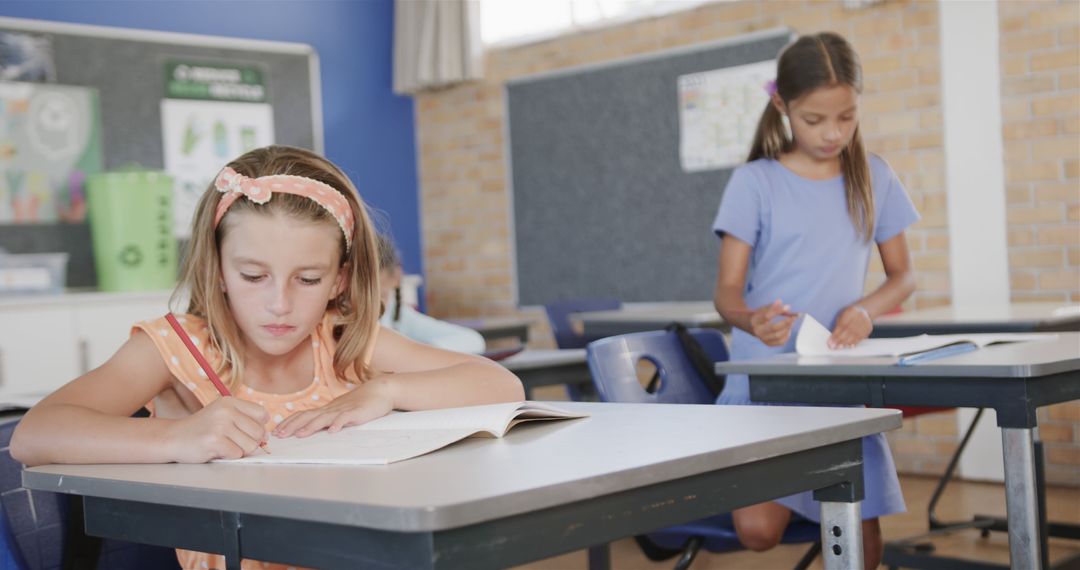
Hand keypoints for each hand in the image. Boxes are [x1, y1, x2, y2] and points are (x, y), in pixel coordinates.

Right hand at [164, 397, 268, 462]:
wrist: (172, 438)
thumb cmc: (202, 429)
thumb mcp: (223, 415)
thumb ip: (245, 421)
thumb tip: (267, 436)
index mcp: (230, 402)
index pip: (262, 414)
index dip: (258, 427)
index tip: (245, 431)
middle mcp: (226, 410)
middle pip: (259, 432)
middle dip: (249, 441)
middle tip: (231, 441)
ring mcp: (220, 425)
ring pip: (250, 445)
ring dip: (239, 450)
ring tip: (223, 445)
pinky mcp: (214, 441)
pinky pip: (237, 454)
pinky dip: (228, 456)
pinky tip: (215, 450)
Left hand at [273, 377, 394, 437]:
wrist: (380, 390)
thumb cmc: (360, 402)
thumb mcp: (341, 411)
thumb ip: (328, 418)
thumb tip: (312, 428)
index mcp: (327, 409)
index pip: (303, 415)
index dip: (289, 423)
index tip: (276, 432)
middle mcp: (331, 409)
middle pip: (308, 416)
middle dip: (293, 426)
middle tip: (279, 436)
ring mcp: (344, 410)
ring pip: (324, 418)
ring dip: (311, 426)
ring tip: (300, 435)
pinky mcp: (357, 412)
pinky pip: (346, 418)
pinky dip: (339, 424)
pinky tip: (333, 431)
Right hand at [749, 299, 798, 346]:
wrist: (748, 324)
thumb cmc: (758, 315)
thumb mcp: (763, 308)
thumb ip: (775, 307)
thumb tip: (788, 307)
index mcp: (755, 320)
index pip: (767, 316)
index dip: (778, 311)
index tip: (787, 307)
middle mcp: (757, 331)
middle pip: (774, 328)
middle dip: (786, 322)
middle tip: (794, 317)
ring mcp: (762, 338)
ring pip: (778, 336)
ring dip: (787, 328)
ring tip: (791, 322)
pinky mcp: (767, 343)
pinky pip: (780, 342)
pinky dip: (786, 336)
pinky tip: (788, 330)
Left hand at [829, 305, 872, 348]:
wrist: (864, 311)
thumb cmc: (849, 314)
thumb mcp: (842, 315)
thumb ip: (838, 325)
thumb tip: (833, 337)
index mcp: (851, 311)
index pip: (842, 325)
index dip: (835, 334)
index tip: (830, 341)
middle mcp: (860, 317)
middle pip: (849, 331)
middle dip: (840, 340)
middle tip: (833, 346)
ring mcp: (865, 323)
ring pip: (855, 335)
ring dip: (846, 343)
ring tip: (839, 347)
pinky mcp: (868, 329)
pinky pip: (861, 337)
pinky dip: (854, 343)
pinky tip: (848, 346)